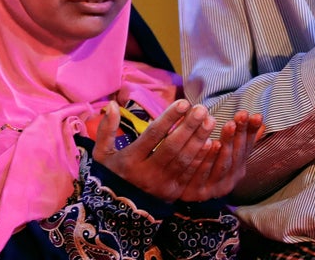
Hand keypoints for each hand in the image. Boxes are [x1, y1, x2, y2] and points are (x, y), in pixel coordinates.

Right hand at [93, 99, 216, 201]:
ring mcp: (163, 184)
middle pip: (172, 147)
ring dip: (199, 139)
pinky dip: (202, 158)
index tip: (183, 103)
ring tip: (210, 120)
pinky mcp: (174, 192)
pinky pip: (191, 173)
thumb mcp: (102, 154)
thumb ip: (106, 129)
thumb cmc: (111, 175)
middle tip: (202, 109)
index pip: (153, 136)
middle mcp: (148, 173)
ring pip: (184, 159)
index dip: (169, 119)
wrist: (119, 210)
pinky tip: (212, 143)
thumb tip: (112, 104)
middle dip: (189, 127)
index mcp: (130, 161)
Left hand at [179, 110, 262, 200]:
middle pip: (237, 155)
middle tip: (241, 115)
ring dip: (227, 143)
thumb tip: (259, 116)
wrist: (178, 191)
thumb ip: (237, 137)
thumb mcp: (223, 152)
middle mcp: (230, 180)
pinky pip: (203, 173)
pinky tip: (209, 143)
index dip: (252, 132)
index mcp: (237, 169)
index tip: (255, 115)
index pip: (247, 148)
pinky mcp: (198, 192)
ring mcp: (215, 188)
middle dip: (240, 133)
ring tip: (229, 125)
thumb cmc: (204, 166)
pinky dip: (208, 158)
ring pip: (223, 164)